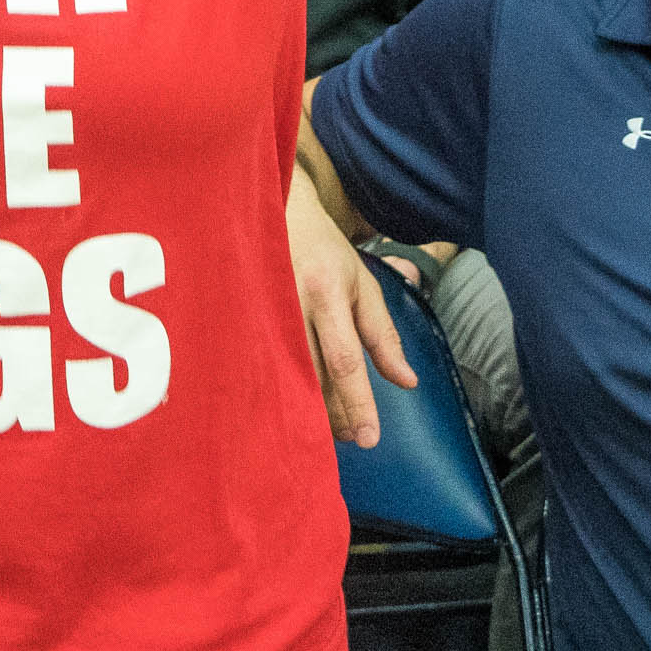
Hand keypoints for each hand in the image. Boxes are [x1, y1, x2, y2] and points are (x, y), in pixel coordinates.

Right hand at [287, 169, 412, 449]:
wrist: (275, 212)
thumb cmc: (324, 251)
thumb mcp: (363, 284)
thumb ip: (384, 335)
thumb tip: (407, 382)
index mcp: (326, 292)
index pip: (344, 359)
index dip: (357, 402)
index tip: (369, 438)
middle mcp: (292, 305)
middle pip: (314, 378)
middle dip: (337, 415)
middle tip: (355, 436)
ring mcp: (262, 314)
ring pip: (289, 378)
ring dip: (313, 410)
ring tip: (334, 427)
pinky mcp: (242, 322)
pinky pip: (265, 369)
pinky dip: (286, 392)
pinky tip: (298, 407)